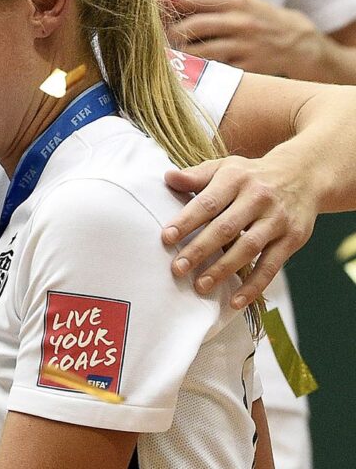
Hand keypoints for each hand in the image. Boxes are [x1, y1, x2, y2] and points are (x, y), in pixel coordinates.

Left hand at [162, 154, 314, 308]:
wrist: (303, 176)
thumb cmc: (251, 176)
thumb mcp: (225, 168)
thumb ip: (197, 176)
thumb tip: (168, 177)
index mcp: (236, 179)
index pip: (208, 202)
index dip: (187, 221)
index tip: (166, 238)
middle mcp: (258, 198)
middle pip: (227, 228)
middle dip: (200, 249)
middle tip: (177, 269)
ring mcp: (277, 219)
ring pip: (249, 248)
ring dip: (224, 269)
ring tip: (200, 286)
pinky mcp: (292, 238)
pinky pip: (271, 266)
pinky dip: (254, 285)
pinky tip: (235, 301)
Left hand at [163, 0, 334, 82]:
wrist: (300, 43)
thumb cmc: (259, 21)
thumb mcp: (239, 5)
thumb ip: (205, 3)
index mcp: (235, 3)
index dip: (166, 2)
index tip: (145, 4)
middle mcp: (240, 22)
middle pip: (192, 27)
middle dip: (171, 35)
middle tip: (160, 40)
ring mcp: (245, 46)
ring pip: (200, 52)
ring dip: (182, 55)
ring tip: (175, 55)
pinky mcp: (248, 68)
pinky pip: (216, 70)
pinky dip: (201, 70)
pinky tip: (192, 69)